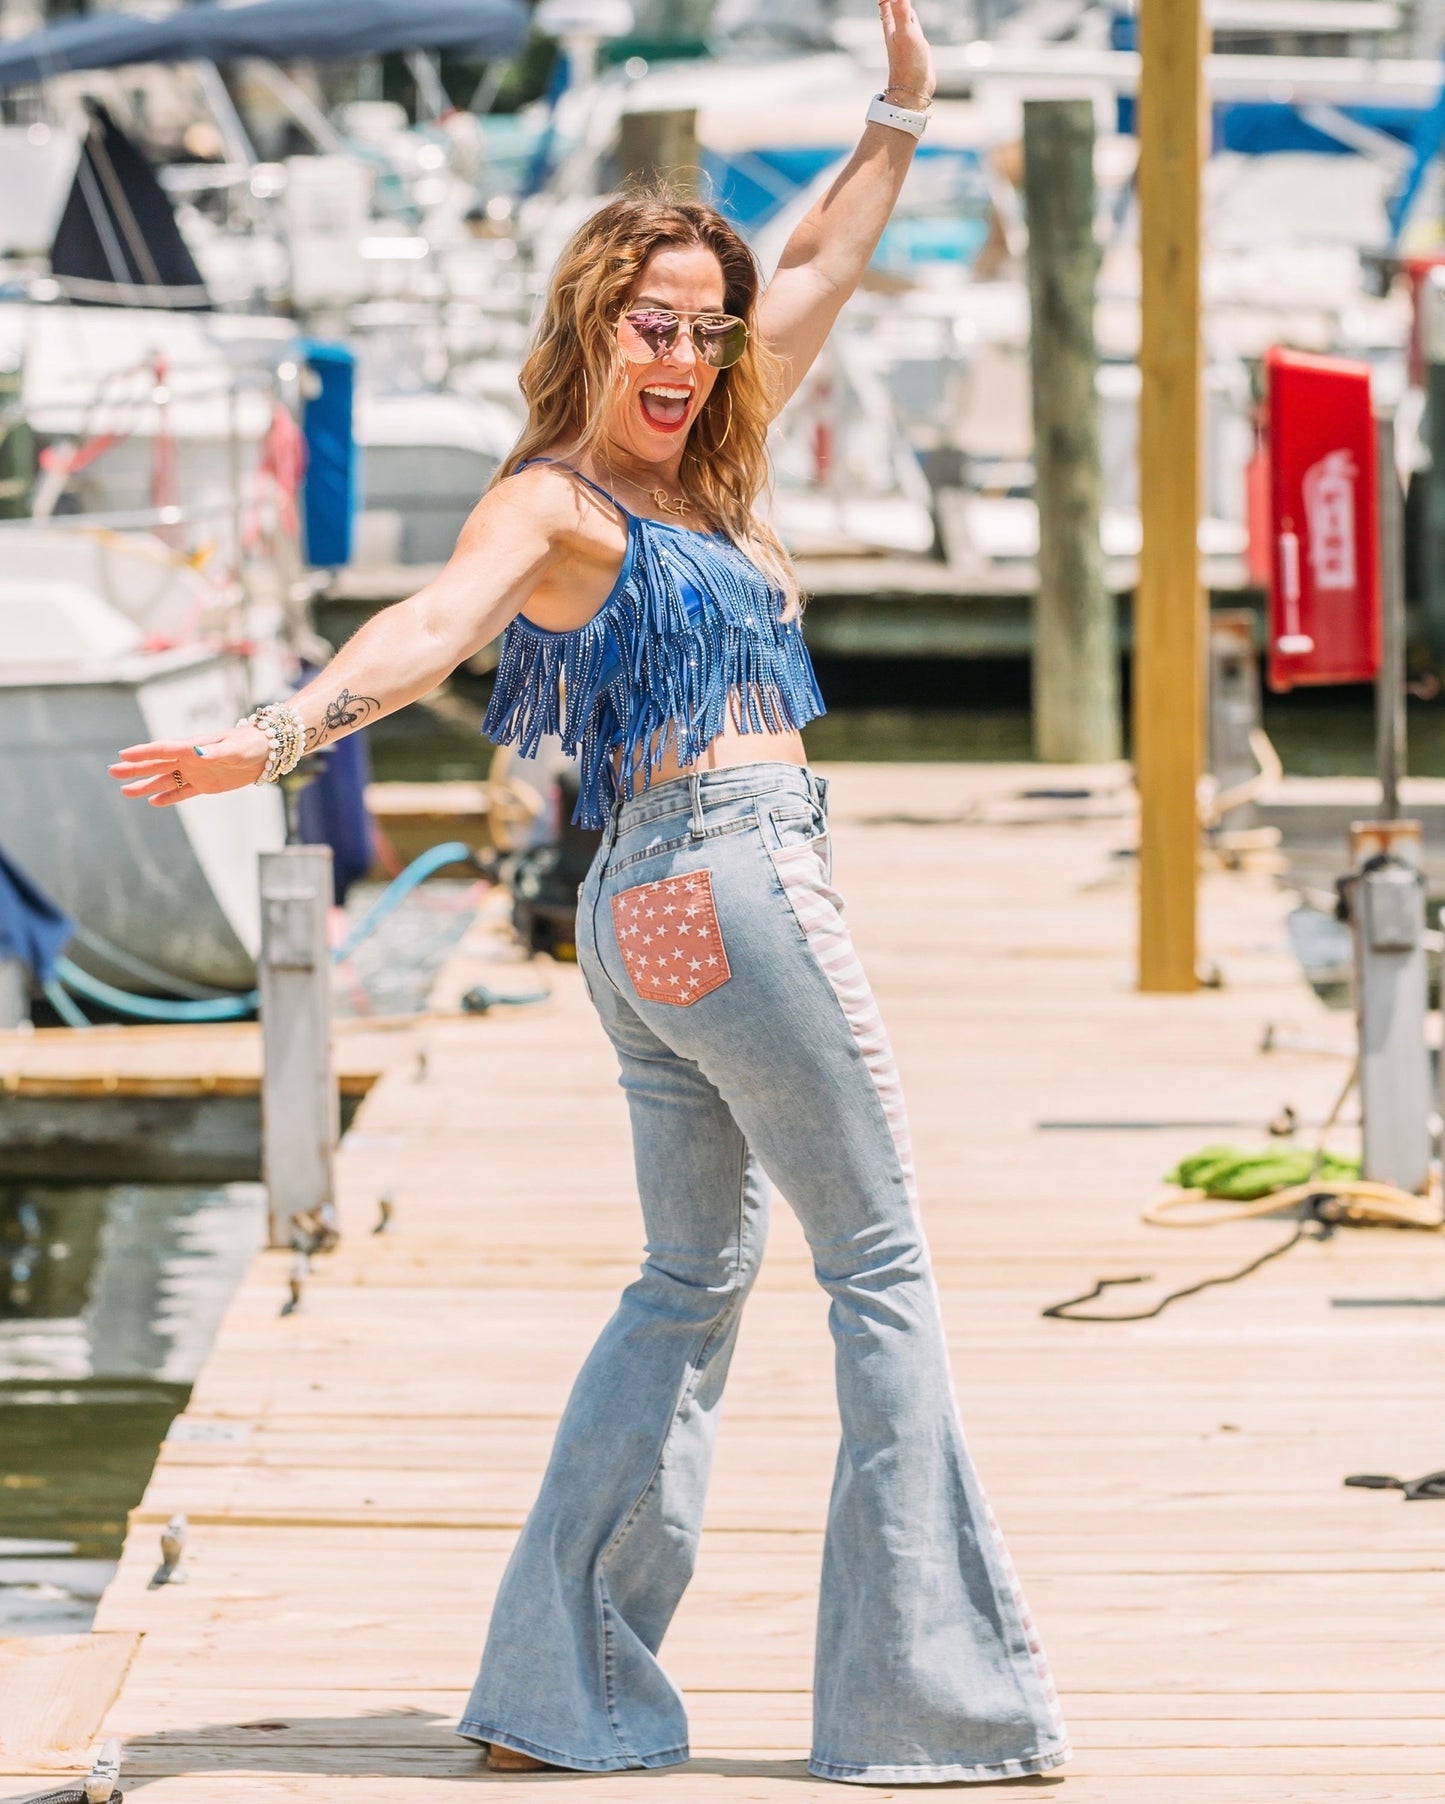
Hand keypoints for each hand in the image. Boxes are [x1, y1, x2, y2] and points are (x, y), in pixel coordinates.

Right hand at [109, 724, 270, 806]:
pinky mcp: (205, 785)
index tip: (123, 755)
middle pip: (157, 764)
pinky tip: (153, 801)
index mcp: (193, 746)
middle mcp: (190, 759)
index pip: (163, 750)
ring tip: (125, 791)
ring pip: (165, 780)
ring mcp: (196, 772)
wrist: (266, 752)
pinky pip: (182, 792)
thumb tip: (195, 752)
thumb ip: (213, 752)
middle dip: (135, 768)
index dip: (143, 753)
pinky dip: (168, 797)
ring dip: (146, 785)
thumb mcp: (232, 748)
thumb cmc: (249, 744)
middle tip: (112, 772)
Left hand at [879, 0, 934, 106]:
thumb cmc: (907, 64)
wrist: (914, 89)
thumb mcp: (905, 34)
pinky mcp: (918, 44)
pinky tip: (911, 18)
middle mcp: (898, 29)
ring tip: (898, 1)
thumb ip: (901, 13)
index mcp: (892, 25)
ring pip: (903, 15)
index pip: (885, 3)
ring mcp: (908, 36)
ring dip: (900, 5)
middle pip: (892, 6)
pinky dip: (912, 18)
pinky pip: (914, 25)